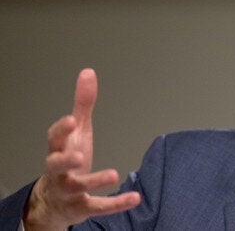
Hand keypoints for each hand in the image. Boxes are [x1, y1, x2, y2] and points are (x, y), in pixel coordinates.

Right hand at [23, 69, 140, 229]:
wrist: (54, 202)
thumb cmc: (67, 160)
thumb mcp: (75, 132)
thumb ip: (82, 104)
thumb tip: (88, 72)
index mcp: (58, 149)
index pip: (54, 139)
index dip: (61, 130)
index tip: (72, 119)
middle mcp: (60, 171)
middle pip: (56, 165)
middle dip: (65, 160)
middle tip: (78, 156)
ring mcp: (70, 190)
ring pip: (78, 187)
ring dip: (94, 180)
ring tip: (114, 174)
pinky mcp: (82, 207)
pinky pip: (98, 206)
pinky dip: (116, 203)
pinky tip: (135, 198)